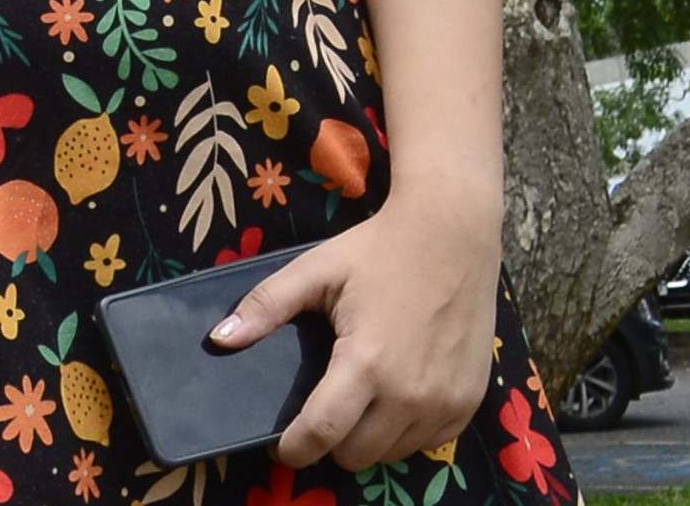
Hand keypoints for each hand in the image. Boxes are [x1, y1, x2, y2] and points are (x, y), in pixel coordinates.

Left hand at [214, 198, 499, 470]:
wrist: (453, 236)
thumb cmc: (378, 251)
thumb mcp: (314, 270)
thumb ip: (265, 307)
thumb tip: (219, 339)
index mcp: (367, 363)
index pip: (323, 433)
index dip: (294, 449)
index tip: (278, 448)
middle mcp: (411, 394)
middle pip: (356, 454)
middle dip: (328, 444)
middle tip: (317, 415)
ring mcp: (446, 402)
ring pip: (392, 454)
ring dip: (367, 441)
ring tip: (354, 405)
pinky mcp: (470, 404)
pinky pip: (428, 442)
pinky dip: (404, 434)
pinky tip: (392, 401)